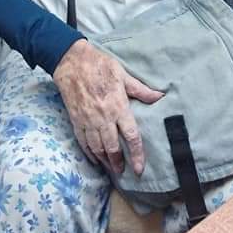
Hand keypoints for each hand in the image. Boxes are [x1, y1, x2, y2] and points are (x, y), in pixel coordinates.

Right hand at [53, 40, 162, 176]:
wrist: (71, 61)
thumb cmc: (99, 65)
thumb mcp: (122, 73)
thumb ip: (140, 89)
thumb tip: (160, 96)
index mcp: (118, 106)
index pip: (131, 136)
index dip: (137, 154)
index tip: (139, 169)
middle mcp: (103, 117)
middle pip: (112, 147)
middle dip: (118, 162)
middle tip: (123, 172)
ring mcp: (88, 120)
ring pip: (97, 148)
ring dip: (104, 161)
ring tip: (111, 169)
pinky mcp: (76, 119)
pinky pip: (83, 141)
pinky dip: (89, 153)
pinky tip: (94, 158)